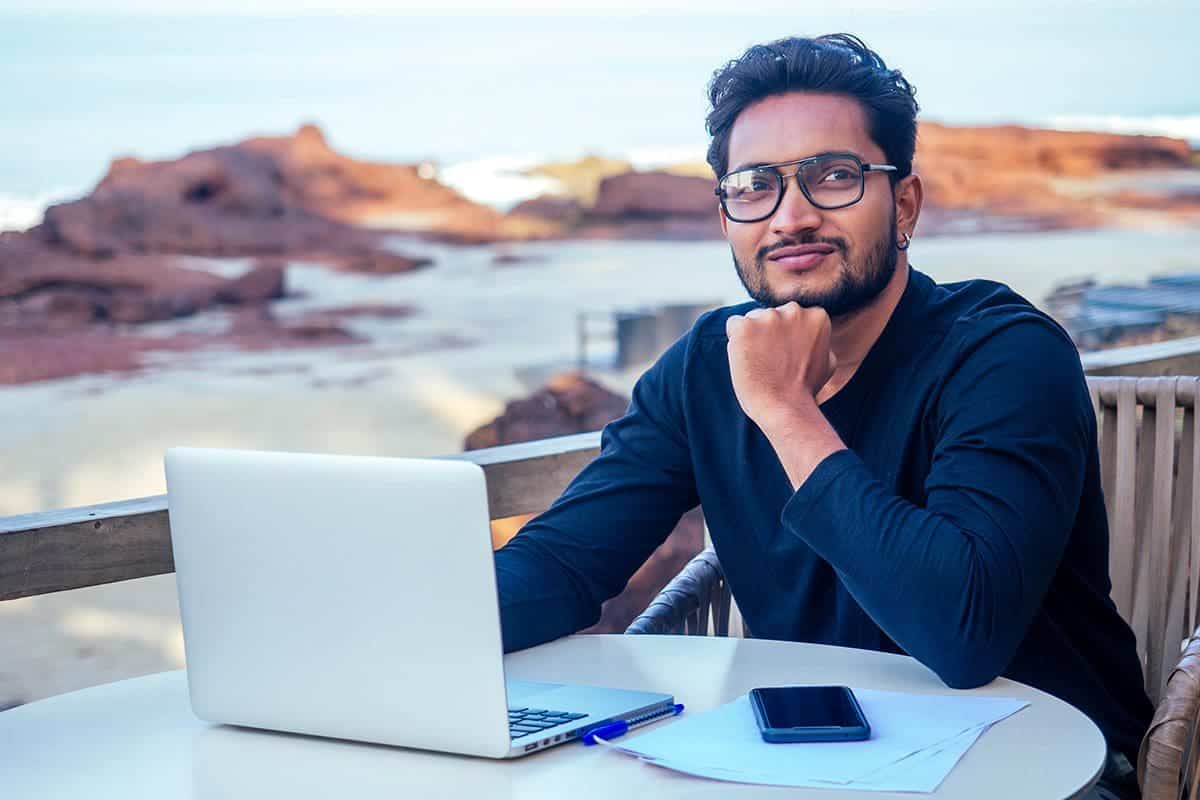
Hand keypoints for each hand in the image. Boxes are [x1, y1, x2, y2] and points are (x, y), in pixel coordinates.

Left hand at [725, 302, 836, 429]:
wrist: (785, 407)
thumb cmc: (805, 390)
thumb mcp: (827, 361)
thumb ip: (820, 341)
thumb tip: (815, 334)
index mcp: (816, 316)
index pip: (791, 316)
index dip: (786, 338)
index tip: (788, 356)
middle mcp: (794, 310)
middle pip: (771, 315)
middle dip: (768, 334)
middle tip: (773, 362)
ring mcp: (768, 317)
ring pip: (752, 320)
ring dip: (752, 338)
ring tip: (760, 363)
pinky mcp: (745, 326)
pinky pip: (733, 325)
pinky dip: (735, 342)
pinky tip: (746, 360)